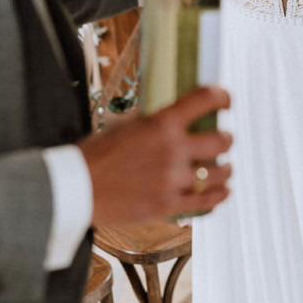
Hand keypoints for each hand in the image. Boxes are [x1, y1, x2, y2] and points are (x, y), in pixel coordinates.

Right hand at [79, 86, 232, 223]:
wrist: (77, 188)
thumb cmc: (96, 154)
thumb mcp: (126, 125)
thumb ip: (155, 121)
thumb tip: (177, 115)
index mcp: (160, 123)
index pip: (204, 99)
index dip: (222, 96)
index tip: (226, 100)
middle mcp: (171, 149)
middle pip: (221, 141)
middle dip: (226, 138)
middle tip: (223, 139)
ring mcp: (172, 179)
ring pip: (219, 173)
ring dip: (226, 169)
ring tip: (225, 168)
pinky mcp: (168, 205)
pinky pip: (207, 202)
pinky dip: (219, 195)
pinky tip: (222, 190)